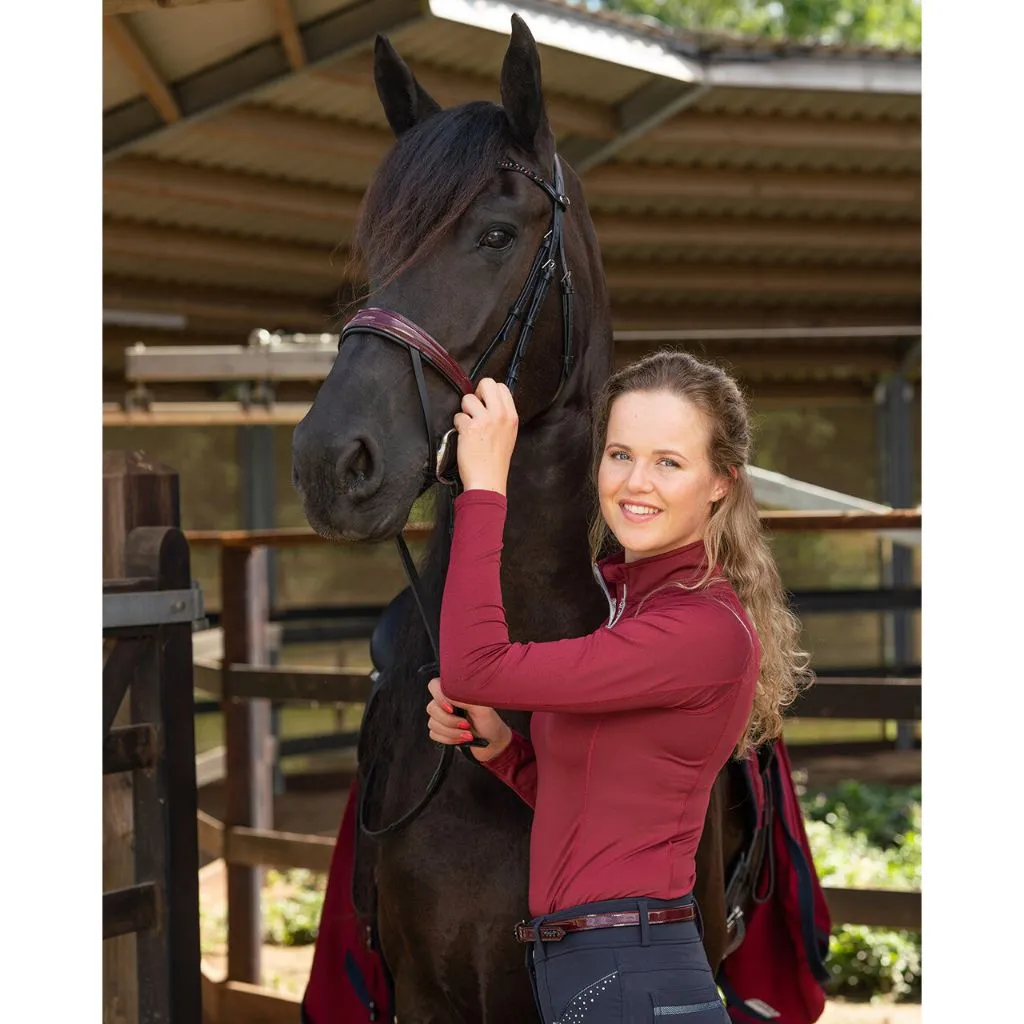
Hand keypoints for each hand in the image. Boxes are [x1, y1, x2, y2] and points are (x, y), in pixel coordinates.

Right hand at [426, 677, 511, 762]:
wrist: (492, 743)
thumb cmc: (490, 723)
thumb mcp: (482, 708)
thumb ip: (465, 697)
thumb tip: (448, 693)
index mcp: (455, 693)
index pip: (434, 685)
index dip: (439, 697)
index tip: (452, 708)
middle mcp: (446, 703)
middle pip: (431, 708)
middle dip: (450, 721)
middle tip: (466, 724)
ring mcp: (442, 717)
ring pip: (432, 723)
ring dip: (451, 732)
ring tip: (467, 734)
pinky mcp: (441, 731)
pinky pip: (434, 734)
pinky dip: (448, 739)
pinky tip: (461, 739)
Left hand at [453, 378, 518, 494]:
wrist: (488, 480)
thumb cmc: (496, 462)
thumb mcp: (509, 435)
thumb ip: (501, 416)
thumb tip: (489, 402)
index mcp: (512, 417)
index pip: (501, 387)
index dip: (489, 393)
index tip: (484, 403)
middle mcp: (500, 415)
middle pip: (486, 383)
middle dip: (476, 394)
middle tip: (474, 408)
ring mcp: (485, 420)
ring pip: (467, 399)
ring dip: (465, 412)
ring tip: (470, 427)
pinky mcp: (470, 428)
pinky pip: (458, 416)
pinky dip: (458, 426)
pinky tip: (465, 437)